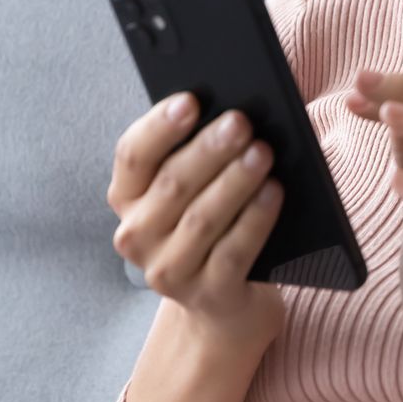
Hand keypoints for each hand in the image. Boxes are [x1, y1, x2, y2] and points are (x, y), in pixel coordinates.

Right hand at [107, 91, 286, 352]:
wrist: (227, 302)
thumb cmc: (215, 222)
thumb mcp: (197, 187)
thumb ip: (201, 153)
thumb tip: (232, 114)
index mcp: (128, 197)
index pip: (133, 155)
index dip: (160, 126)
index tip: (191, 100)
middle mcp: (138, 236)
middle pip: (171, 184)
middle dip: (209, 150)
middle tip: (241, 122)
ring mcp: (169, 271)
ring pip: (202, 218)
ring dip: (235, 182)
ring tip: (263, 152)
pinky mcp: (207, 295)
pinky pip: (233, 252)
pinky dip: (255, 219)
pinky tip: (274, 192)